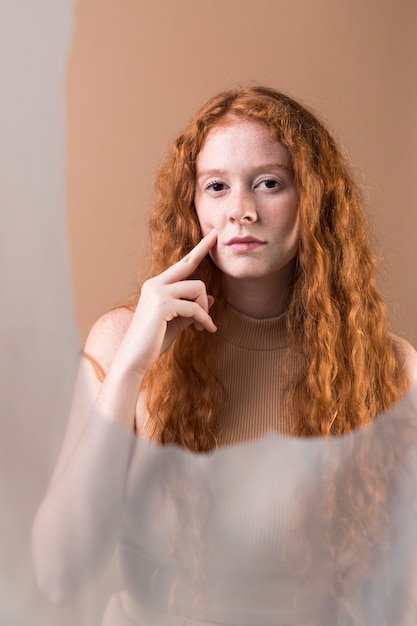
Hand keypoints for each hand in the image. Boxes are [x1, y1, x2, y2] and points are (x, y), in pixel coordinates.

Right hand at [115, 229, 217, 375]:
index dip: (198, 249)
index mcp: (155, 286)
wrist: (134, 360)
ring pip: (197, 288)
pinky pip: (194, 307)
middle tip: (217, 236)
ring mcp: (157, 293)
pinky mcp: (162, 305)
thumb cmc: (153, 342)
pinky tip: (206, 330)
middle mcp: (154, 284)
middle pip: (188, 264)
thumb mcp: (176, 323)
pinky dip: (204, 319)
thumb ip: (192, 309)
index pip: (181, 264)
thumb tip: (212, 299)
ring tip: (204, 325)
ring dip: (205, 308)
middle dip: (204, 249)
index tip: (211, 235)